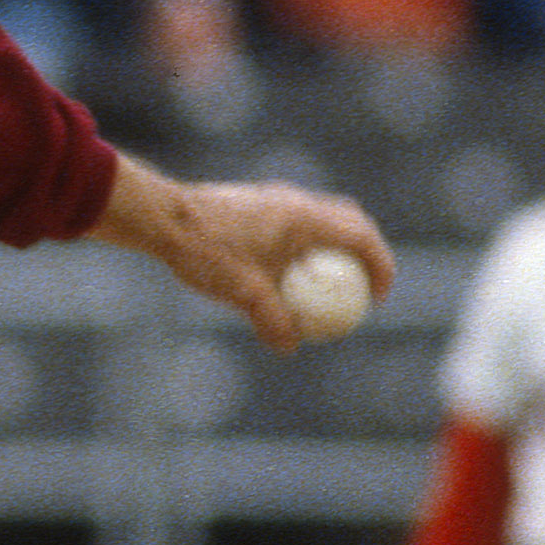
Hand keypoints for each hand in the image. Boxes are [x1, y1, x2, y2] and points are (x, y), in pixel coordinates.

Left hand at [91, 158, 395, 353]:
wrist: (163, 217)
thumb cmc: (204, 251)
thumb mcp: (242, 293)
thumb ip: (272, 320)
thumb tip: (290, 345)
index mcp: (304, 218)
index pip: (362, 238)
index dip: (381, 267)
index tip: (379, 297)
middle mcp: (297, 201)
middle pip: (352, 222)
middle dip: (367, 253)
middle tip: (366, 288)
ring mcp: (278, 199)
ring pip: (326, 218)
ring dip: (337, 246)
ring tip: (331, 282)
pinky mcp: (260, 203)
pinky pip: (301, 221)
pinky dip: (311, 243)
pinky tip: (291, 272)